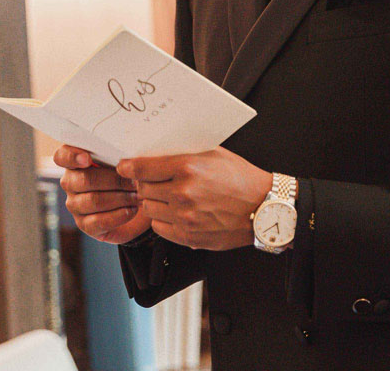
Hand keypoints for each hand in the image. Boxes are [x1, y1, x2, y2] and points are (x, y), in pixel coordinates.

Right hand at [54, 145, 151, 243]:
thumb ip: (116, 156)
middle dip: (114, 180)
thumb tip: (125, 159)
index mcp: (74, 162)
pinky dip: (119, 215)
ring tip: (136, 196)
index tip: (87, 159)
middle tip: (134, 182)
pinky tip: (131, 210)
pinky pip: (98, 221)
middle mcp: (70, 183)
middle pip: (85, 180)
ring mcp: (74, 205)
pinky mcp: (84, 224)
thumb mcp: (121, 163)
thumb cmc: (125, 177)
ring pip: (93, 201)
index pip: (62, 157)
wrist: (134, 205)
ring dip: (119, 198)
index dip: (72, 157)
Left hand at [117, 148, 272, 250]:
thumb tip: (156, 153)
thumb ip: (182, 153)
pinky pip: (159, 228)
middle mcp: (183, 193)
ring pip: (149, 209)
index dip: (129, 167)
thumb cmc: (241, 178)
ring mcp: (185, 217)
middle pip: (143, 189)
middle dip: (145, 184)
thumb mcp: (213, 154)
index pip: (143, 168)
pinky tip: (175, 212)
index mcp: (187, 168)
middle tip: (153, 181)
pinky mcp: (189, 237)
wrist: (265, 208)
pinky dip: (162, 220)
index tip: (124, 167)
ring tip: (168, 197)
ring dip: (154, 202)